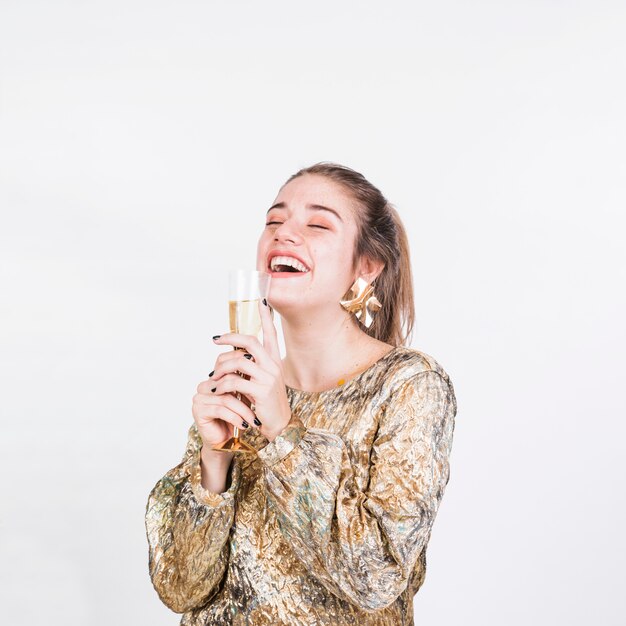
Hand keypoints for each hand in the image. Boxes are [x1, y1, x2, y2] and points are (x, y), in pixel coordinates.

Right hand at [192, 369, 257, 447]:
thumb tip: (257, 368)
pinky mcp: (198, 411)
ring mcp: (199, 399)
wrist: (226, 442)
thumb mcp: (243, 399)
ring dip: (243, 411)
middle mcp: (203, 387)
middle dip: (246, 395)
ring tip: (254, 420)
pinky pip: (220, 410)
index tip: (261, 390)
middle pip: (228, 385)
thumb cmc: (235, 419)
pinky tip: (244, 425)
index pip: (230, 373)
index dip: (246, 383)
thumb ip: (244, 384)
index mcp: (213, 380)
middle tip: (259, 404)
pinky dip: (235, 418)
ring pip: (226, 399)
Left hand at [209, 299, 291, 441]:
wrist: (279, 426)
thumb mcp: (261, 381)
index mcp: (274, 361)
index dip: (266, 317)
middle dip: (231, 337)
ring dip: (221, 367)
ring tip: (213, 376)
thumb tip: (233, 355)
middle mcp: (273, 365)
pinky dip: (222, 384)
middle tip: (215, 340)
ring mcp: (268, 377)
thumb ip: (251, 367)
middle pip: (250, 341)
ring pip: (238, 361)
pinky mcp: (261, 391)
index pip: (271, 333)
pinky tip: (216, 389)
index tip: (262, 301)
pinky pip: (235, 381)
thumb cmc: (266, 404)